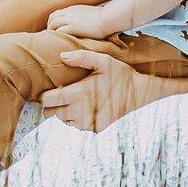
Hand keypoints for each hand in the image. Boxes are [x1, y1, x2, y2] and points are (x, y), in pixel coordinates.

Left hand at [40, 50, 155, 131]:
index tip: (52, 90)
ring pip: (62, 122)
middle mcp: (80, 112)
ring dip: (64, 114)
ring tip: (73, 102)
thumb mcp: (103, 61)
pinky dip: (76, 120)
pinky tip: (84, 109)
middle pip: (50, 114)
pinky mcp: (94, 130)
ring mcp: (87, 123)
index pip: (47, 101)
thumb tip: (62, 56)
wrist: (140, 95)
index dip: (46, 95)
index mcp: (78, 94)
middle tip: (61, 96)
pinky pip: (77, 128)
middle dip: (52, 105)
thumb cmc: (121, 75)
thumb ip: (81, 57)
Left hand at [46, 3, 107, 37]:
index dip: (54, 22)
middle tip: (51, 36)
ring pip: (53, 23)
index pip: (58, 13)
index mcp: (74, 9)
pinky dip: (57, 36)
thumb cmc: (104, 18)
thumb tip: (83, 25)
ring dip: (51, 32)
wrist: (108, 17)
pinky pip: (59, 31)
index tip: (54, 30)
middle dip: (49, 26)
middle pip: (52, 17)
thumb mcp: (90, 14)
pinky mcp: (73, 27)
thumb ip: (83, 18)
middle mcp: (70, 12)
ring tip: (53, 41)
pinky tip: (59, 42)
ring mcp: (71, 19)